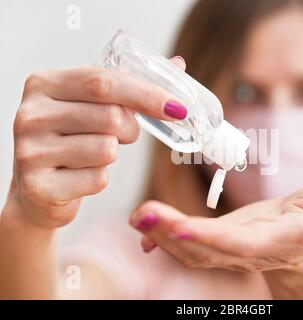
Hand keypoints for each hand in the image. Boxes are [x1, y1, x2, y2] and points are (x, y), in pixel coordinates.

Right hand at [4, 57, 186, 228]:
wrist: (37, 188)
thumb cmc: (70, 139)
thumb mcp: (90, 105)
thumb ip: (130, 84)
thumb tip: (177, 65)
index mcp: (45, 84)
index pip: (104, 82)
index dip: (147, 94)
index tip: (178, 107)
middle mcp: (32, 114)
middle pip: (111, 116)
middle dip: (131, 129)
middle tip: (124, 134)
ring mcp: (31, 151)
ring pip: (107, 149)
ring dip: (113, 153)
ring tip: (93, 154)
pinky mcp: (39, 186)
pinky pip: (98, 179)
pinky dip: (100, 178)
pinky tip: (80, 176)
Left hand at [129, 186, 302, 271]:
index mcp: (279, 240)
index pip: (242, 244)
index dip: (213, 239)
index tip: (182, 229)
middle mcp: (250, 251)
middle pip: (209, 250)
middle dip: (174, 234)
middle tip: (144, 214)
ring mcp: (233, 250)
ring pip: (194, 251)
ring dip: (164, 234)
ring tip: (139, 215)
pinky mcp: (221, 243)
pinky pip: (191, 247)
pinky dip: (165, 238)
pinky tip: (145, 225)